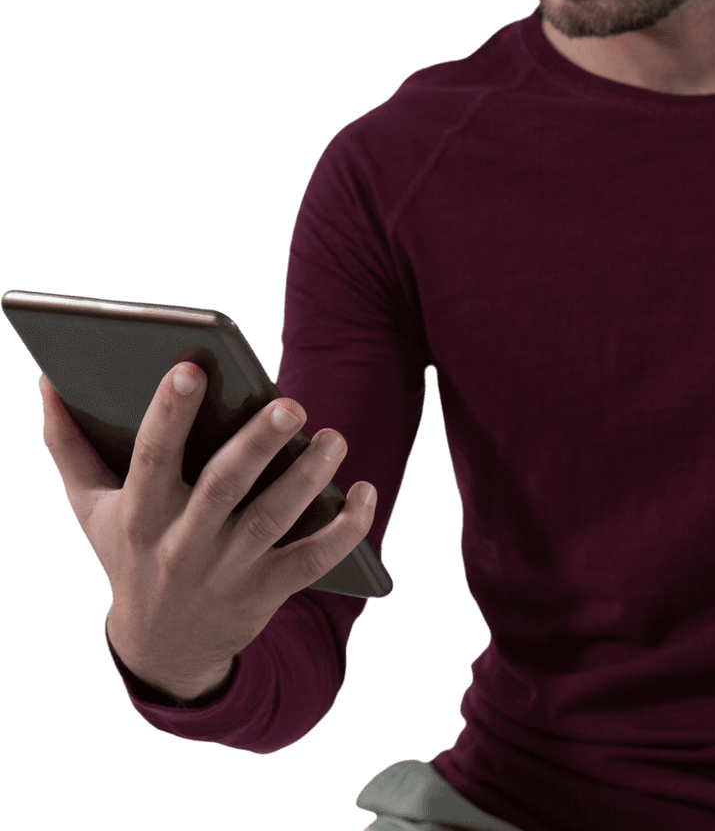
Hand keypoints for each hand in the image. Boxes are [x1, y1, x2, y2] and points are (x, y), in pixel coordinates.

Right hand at [39, 363, 376, 699]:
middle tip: (292, 405)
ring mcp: (229, 570)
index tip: (191, 367)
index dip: (169, 414)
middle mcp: (183, 544)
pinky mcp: (268, 590)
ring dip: (309, 477)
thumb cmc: (129, 554)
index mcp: (139, 514)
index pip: (153, 457)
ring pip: (274, 519)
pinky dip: (347, 529)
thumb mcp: (91, 508)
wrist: (163, 647)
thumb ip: (68, 446)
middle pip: (224, 487)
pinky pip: (314, 559)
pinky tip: (367, 493)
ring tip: (334, 438)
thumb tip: (48, 382)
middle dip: (257, 444)